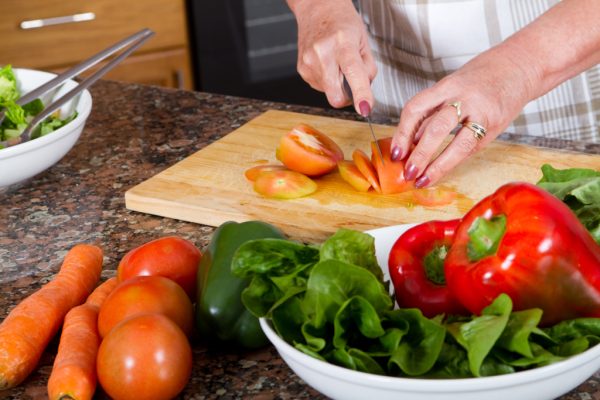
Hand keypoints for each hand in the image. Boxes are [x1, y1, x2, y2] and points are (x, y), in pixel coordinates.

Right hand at [288, 0, 376, 113]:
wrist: (317, 10)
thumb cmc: (342, 22)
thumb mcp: (363, 41)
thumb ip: (368, 69)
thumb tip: (365, 93)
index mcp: (342, 42)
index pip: (352, 72)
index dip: (360, 93)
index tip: (365, 108)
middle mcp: (322, 53)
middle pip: (336, 95)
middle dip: (348, 97)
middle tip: (353, 83)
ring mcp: (309, 63)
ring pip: (329, 94)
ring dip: (338, 86)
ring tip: (338, 64)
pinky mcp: (302, 70)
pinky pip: (321, 88)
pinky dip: (328, 81)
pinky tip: (328, 65)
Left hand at [391, 45, 538, 186]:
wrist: (520, 66)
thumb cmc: (480, 79)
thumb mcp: (450, 88)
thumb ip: (431, 113)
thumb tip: (408, 142)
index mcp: (446, 86)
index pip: (416, 108)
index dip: (402, 132)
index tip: (395, 153)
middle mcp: (463, 97)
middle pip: (436, 127)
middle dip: (419, 154)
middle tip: (407, 172)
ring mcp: (481, 111)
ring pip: (456, 141)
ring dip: (436, 164)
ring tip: (422, 179)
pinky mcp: (495, 124)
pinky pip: (471, 146)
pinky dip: (454, 160)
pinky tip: (443, 170)